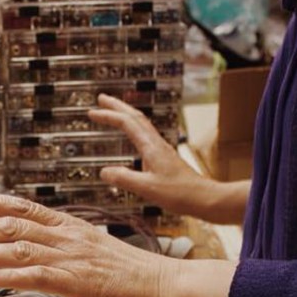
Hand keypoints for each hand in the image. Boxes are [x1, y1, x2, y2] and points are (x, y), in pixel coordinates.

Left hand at [0, 191, 234, 296]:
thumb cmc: (130, 274)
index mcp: (69, 226)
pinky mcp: (77, 282)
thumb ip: (63, 249)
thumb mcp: (92, 251)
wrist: (164, 286)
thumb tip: (38, 255)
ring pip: (15, 248)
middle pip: (10, 226)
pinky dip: (6, 276)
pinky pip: (35, 276)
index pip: (22, 207)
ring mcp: (70, 257)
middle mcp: (66, 236)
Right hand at [89, 94, 248, 224]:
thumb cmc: (180, 194)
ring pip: (142, 124)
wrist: (205, 198)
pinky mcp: (164, 158)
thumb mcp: (147, 188)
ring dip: (126, 114)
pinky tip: (132, 136)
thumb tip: (104, 172)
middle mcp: (157, 144)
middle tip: (101, 98)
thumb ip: (124, 179)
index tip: (92, 113)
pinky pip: (146, 136)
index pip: (127, 124)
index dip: (108, 116)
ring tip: (113, 111)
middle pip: (135, 117)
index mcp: (151, 147)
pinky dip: (134, 128)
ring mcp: (161, 150)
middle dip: (117, 106)